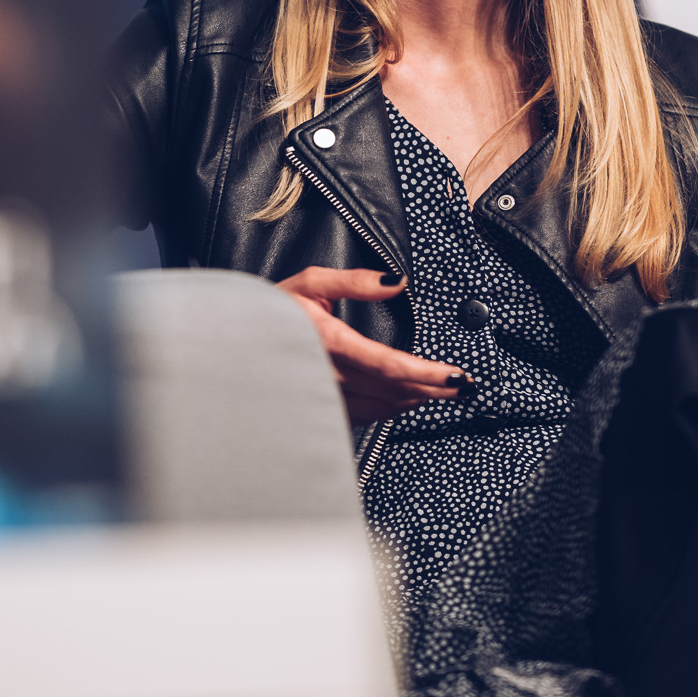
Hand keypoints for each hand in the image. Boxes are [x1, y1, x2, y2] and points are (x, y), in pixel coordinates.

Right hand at [276, 267, 472, 425]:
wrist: (233, 342)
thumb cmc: (269, 310)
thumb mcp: (310, 282)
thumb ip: (355, 282)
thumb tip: (396, 281)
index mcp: (331, 344)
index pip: (391, 366)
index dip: (427, 374)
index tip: (456, 375)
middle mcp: (330, 377)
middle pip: (395, 390)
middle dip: (434, 389)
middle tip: (464, 386)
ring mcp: (325, 398)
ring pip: (383, 407)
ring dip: (417, 401)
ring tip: (444, 392)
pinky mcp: (322, 408)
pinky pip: (366, 415)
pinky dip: (392, 409)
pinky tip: (407, 401)